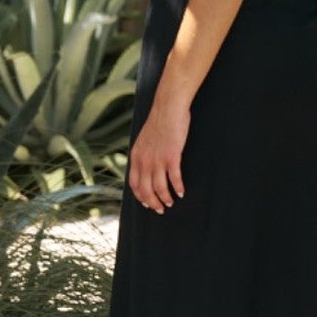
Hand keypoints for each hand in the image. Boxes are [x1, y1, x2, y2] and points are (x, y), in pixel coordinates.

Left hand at [129, 92, 189, 212]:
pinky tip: (182, 192)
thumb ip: (143, 153)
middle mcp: (144, 160)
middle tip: (160, 209)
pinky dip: (178, 188)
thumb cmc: (159, 121)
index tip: (146, 203)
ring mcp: (158, 159)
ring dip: (165, 198)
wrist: (168, 108)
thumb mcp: (144, 139)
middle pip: (146, 190)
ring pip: (159, 187)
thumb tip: (147, 165)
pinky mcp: (172, 156)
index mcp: (136, 156)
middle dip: (153, 202)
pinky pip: (174, 178)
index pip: (134, 183)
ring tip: (171, 202)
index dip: (140, 196)